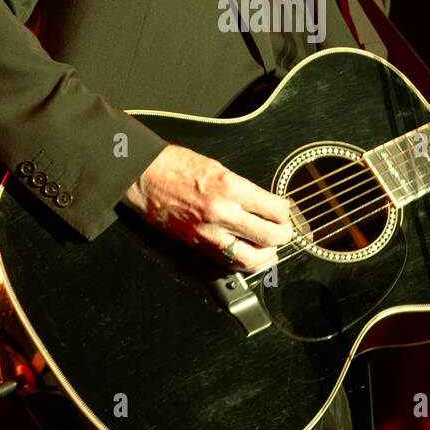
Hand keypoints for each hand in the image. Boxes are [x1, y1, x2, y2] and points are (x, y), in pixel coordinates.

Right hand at [122, 144, 292, 270]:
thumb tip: (263, 205)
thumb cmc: (175, 165)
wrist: (143, 175)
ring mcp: (208, 231)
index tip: (285, 211)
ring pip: (249, 258)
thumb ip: (241, 189)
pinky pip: (226, 262)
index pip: (274, 209)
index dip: (285, 213)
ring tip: (271, 251)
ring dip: (266, 256)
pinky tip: (249, 259)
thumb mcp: (218, 167)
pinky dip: (242, 263)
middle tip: (285, 233)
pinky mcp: (196, 244)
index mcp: (230, 186)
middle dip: (283, 236)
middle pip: (268, 236)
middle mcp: (222, 211)